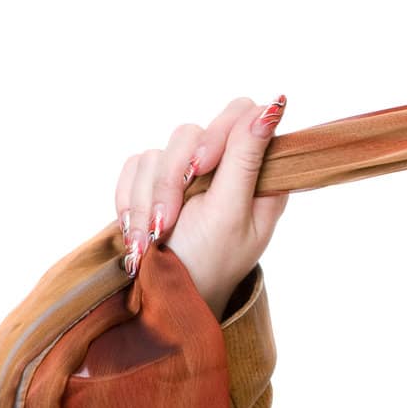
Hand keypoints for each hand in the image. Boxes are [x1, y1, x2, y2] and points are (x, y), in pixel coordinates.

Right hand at [113, 94, 289, 319]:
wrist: (163, 303)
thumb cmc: (209, 264)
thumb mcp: (232, 214)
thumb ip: (246, 158)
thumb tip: (276, 104)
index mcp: (256, 174)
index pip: (242, 115)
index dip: (219, 132)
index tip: (203, 167)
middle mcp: (223, 168)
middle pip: (192, 131)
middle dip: (173, 177)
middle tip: (167, 219)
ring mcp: (187, 175)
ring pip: (158, 152)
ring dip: (148, 199)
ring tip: (151, 238)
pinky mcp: (154, 183)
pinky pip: (134, 167)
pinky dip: (130, 200)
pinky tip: (138, 233)